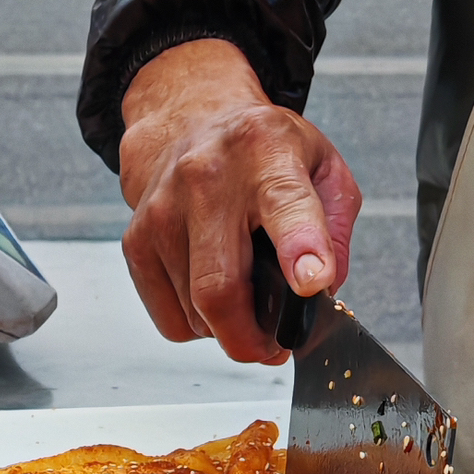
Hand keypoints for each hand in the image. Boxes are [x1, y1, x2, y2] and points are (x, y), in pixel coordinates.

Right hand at [119, 39, 360, 363]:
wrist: (189, 123)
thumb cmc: (261, 154)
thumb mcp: (321, 168)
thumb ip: (336, 231)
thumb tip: (322, 293)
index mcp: (266, 151)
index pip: (285, 205)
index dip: (300, 248)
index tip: (311, 281)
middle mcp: (206, 178)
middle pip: (221, 289)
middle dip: (250, 339)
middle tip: (272, 350)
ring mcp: (163, 213)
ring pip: (196, 315)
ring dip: (226, 329)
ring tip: (244, 303)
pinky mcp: (136, 243)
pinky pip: (171, 320)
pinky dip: (197, 326)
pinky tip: (209, 294)